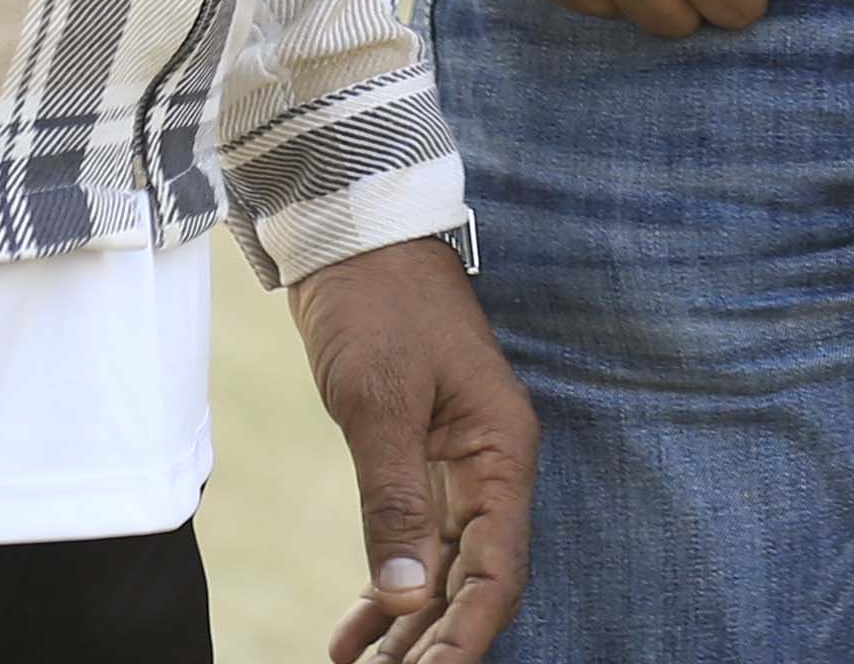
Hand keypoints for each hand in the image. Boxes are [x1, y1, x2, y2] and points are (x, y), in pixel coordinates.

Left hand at [294, 235, 536, 663]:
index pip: (498, 568)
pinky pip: (414, 540)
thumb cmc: (376, 304)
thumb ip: (395, 503)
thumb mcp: (379, 404)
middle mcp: (489, 464)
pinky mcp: (420, 456)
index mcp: (501, 450)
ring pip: (442, 569)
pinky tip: (354, 631)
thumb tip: (407, 597)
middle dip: (434, 643)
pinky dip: (387, 587)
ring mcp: (456, 462)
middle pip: (473, 579)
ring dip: (408, 627)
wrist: (352, 232)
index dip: (467, 634)